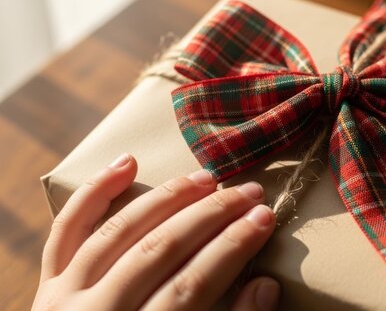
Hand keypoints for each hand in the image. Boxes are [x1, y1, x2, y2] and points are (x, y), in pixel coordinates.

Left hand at [33, 154, 278, 309]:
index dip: (233, 246)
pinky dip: (94, 192)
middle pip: (161, 249)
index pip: (194, 283)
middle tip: (249, 191)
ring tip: (207, 178)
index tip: (263, 217)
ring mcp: (64, 298)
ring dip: (167, 197)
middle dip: (211, 214)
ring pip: (120, 230)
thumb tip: (265, 285)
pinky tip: (128, 163)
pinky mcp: (47, 286)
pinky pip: (66, 230)